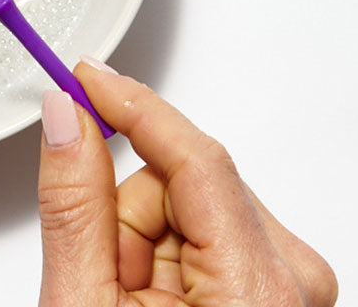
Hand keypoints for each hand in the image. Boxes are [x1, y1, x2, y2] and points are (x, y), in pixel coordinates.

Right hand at [37, 59, 337, 305]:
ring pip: (189, 204)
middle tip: (108, 284)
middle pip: (183, 184)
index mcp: (257, 292)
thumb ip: (74, 205)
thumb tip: (64, 119)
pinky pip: (205, 230)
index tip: (84, 74)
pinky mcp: (277, 284)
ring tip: (131, 306)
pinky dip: (166, 260)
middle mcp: (292, 280)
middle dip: (130, 222)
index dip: (132, 106)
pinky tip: (155, 306)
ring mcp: (289, 284)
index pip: (196, 159)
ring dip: (144, 246)